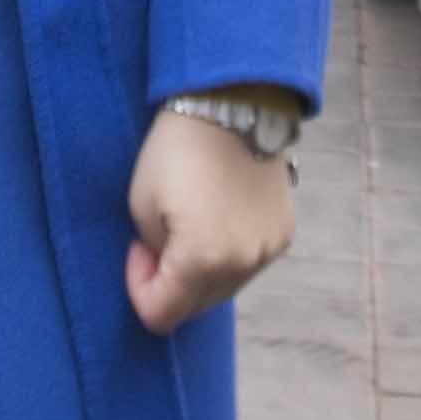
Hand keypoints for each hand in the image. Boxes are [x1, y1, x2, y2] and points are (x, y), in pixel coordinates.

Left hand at [125, 101, 295, 331]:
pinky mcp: (283, 234)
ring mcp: (267, 251)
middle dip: (169, 283)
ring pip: (222, 289)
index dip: (139, 288)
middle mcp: (242, 263)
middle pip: (194, 307)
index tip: (137, 248)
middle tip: (156, 239)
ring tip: (187, 225)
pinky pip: (246, 264)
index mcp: (202, 259)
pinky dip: (227, 255)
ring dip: (199, 272)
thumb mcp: (142, 205)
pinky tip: (216, 217)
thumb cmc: (175, 150)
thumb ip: (155, 255)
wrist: (233, 104)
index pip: (161, 315)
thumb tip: (171, 271)